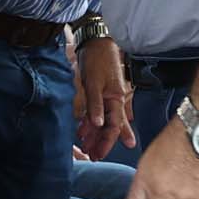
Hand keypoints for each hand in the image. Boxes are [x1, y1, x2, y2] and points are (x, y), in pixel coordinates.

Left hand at [73, 35, 130, 158]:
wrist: (96, 41)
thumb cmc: (97, 60)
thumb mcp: (94, 83)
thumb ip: (96, 104)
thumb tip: (98, 125)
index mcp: (116, 99)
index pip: (113, 126)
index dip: (107, 142)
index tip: (99, 155)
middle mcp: (113, 101)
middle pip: (109, 126)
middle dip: (102, 142)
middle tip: (93, 157)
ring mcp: (106, 97)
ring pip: (102, 120)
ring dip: (94, 134)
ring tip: (85, 146)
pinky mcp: (98, 92)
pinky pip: (96, 111)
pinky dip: (90, 121)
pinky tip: (83, 130)